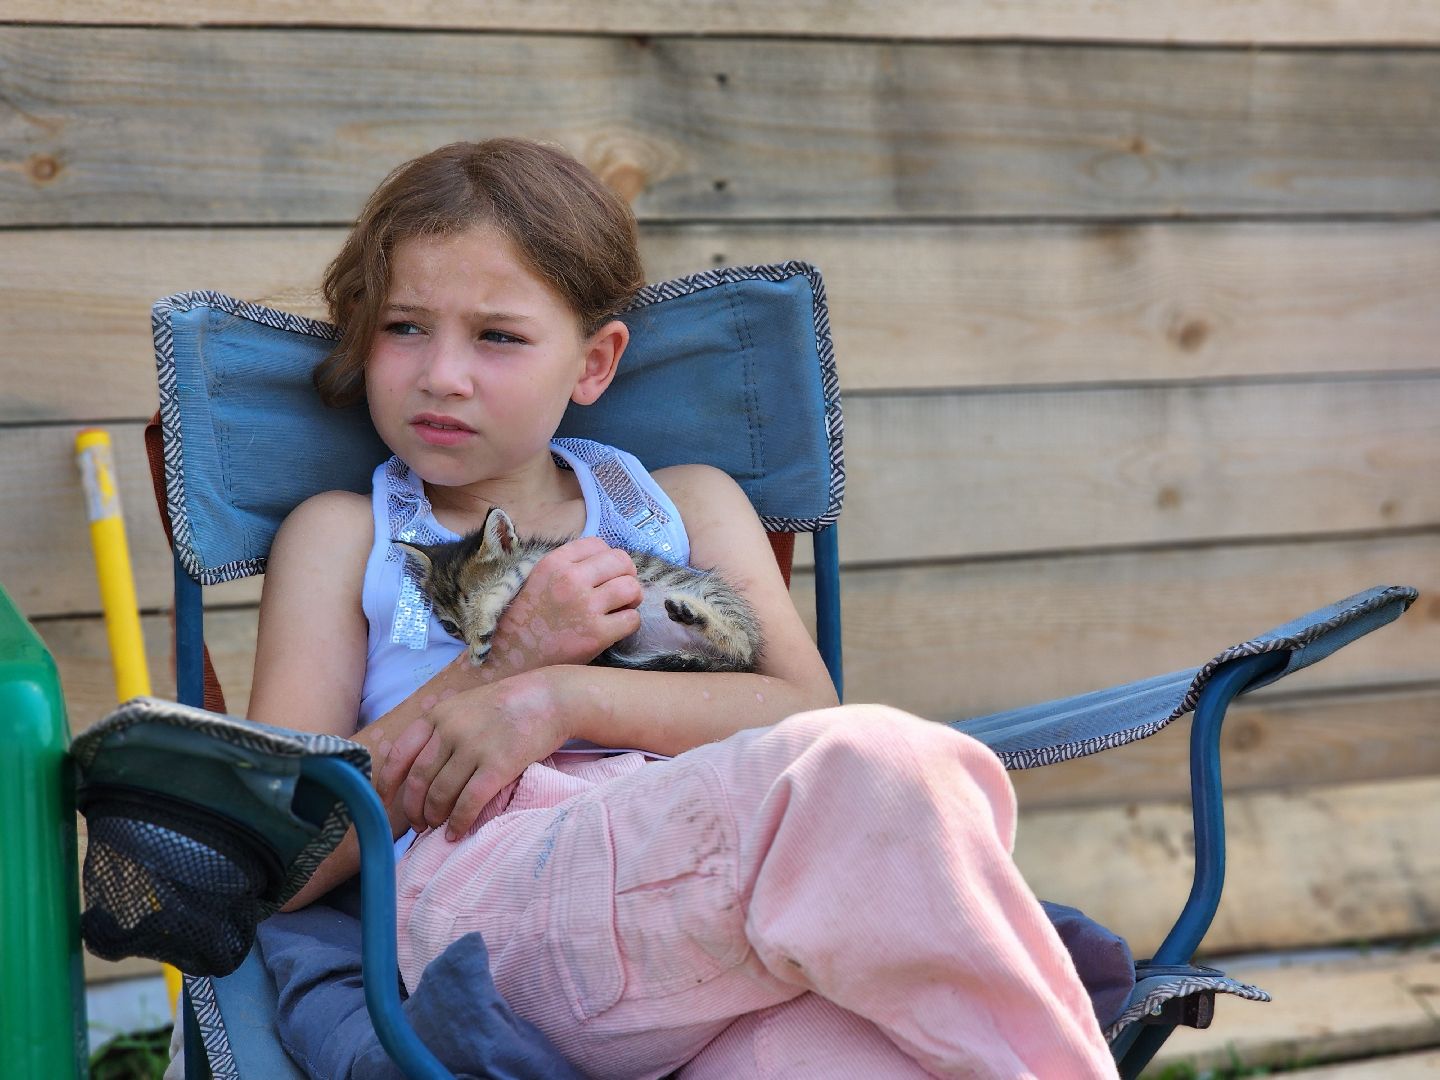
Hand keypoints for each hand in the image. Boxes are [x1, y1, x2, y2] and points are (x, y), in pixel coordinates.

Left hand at [376, 672, 568, 839]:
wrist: (550, 698)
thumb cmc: (509, 705)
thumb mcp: (466, 706)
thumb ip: (442, 730)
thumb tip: (421, 771)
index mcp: (438, 715)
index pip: (400, 754)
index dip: (387, 784)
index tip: (385, 803)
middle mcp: (450, 730)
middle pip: (418, 780)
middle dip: (413, 809)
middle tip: (419, 824)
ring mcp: (473, 747)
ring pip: (441, 794)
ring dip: (435, 818)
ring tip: (438, 828)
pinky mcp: (497, 765)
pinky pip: (469, 802)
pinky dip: (459, 822)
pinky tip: (457, 833)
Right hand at [485, 537, 642, 670]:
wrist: (511, 660)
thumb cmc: (527, 622)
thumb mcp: (537, 580)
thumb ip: (567, 566)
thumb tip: (605, 559)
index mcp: (554, 563)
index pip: (598, 544)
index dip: (607, 559)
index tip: (604, 575)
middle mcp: (570, 580)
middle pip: (621, 561)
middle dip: (627, 574)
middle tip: (620, 591)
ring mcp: (584, 607)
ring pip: (632, 588)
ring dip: (632, 599)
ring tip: (620, 608)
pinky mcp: (596, 635)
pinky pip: (632, 619)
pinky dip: (629, 623)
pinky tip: (615, 628)